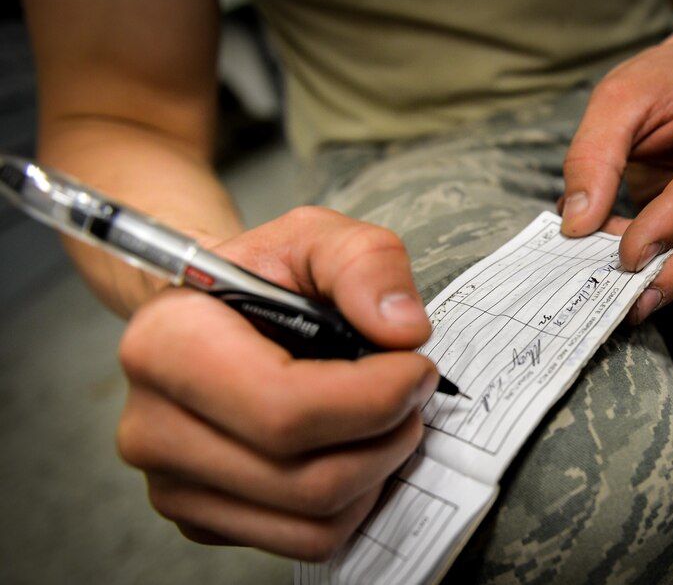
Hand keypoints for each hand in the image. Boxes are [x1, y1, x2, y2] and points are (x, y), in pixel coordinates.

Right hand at [116, 207, 437, 559]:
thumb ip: (366, 263)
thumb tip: (403, 330)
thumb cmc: (262, 276)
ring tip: (383, 418)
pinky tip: (351, 448)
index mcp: (167, 345)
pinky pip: (305, 540)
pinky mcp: (202, 519)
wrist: (214, 315)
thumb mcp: (316, 237)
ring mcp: (173, 484)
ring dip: (377, 471)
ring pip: (315, 522)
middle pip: (307, 478)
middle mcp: (153, 426)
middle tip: (411, 393)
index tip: (414, 368)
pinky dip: (351, 502)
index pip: (283, 407)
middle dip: (387, 436)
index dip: (373, 398)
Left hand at [560, 43, 672, 322]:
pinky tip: (631, 281)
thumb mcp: (616, 100)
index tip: (627, 256)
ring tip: (626, 300)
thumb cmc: (660, 83)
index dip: (671, 224)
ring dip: (670, 276)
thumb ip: (593, 157)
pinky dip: (666, 267)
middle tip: (632, 301)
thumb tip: (578, 224)